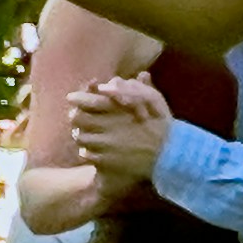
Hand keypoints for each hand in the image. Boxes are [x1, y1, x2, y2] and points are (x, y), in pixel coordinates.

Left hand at [66, 69, 173, 194]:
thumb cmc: (161, 124)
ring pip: (79, 137)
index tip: (72, 98)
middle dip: (76, 117)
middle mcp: (106, 126)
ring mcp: (105, 145)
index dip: (77, 98)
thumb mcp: (152, 99)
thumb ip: (133, 87)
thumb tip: (115, 81)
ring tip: (86, 133)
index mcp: (115, 108)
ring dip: (80, 134)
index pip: (84, 100)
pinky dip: (86, 150)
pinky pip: (86, 154)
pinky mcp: (105, 161)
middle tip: (77, 117)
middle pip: (76, 119)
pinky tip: (93, 148)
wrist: (169, 154)